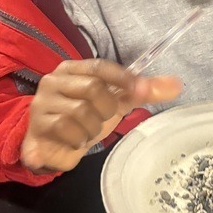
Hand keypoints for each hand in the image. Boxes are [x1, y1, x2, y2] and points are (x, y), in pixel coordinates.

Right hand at [21, 59, 181, 173]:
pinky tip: (74, 141)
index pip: (100, 66)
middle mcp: (54, 81)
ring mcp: (42, 102)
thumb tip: (177, 84)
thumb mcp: (115, 103)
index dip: (123, 77)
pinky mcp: (36, 125)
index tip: (140, 89)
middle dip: (106, 109)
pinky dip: (77, 139)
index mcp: (73, 70)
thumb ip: (141, 92)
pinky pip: (65, 129)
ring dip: (92, 128)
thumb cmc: (84, 119)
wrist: (53, 147)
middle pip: (93, 89)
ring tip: (86, 133)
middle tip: (102, 119)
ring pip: (80, 112)